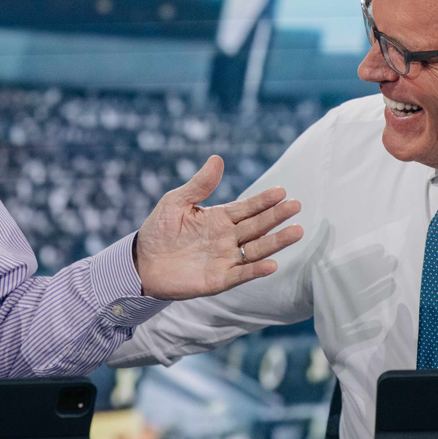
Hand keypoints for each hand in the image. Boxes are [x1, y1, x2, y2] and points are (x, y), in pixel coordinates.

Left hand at [133, 155, 302, 300]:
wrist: (140, 262)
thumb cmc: (158, 230)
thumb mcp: (175, 202)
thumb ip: (198, 185)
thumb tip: (217, 158)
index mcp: (218, 218)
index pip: (247, 208)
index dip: (263, 200)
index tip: (281, 191)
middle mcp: (227, 238)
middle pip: (257, 226)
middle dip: (276, 216)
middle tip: (296, 205)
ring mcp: (225, 259)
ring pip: (256, 249)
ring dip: (276, 242)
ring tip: (297, 231)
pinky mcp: (218, 280)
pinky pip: (241, 274)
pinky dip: (256, 270)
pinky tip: (272, 263)